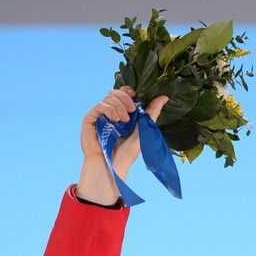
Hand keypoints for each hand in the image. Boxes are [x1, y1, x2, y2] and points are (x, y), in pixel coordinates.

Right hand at [77, 87, 169, 203]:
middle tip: (132, 111)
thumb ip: (153, 112)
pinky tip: (115, 120)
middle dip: (125, 98)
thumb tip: (165, 97)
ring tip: (124, 121)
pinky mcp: (90, 119)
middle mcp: (110, 111)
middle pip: (115, 92)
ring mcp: (100, 115)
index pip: (123, 92)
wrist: (114, 164)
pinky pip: (100, 106)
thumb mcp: (144, 128)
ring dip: (119, 106)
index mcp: (122, 112)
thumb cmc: (128, 151)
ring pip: (108, 97)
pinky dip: (109, 109)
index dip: (128, 91)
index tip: (135, 97)